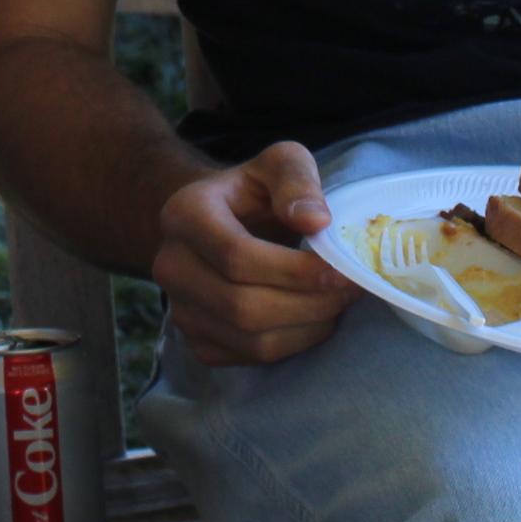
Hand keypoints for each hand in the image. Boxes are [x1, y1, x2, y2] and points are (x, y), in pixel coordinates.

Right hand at [150, 140, 356, 365]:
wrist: (221, 225)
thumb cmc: (255, 193)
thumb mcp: (280, 164)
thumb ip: (297, 180)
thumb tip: (316, 222)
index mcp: (184, 214)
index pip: (238, 257)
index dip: (295, 271)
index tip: (341, 270)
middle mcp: (170, 266)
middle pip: (243, 306)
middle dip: (309, 303)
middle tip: (350, 290)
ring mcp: (180, 309)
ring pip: (251, 339)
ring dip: (307, 327)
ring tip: (336, 302)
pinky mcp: (197, 342)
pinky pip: (251, 357)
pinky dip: (293, 343)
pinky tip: (311, 317)